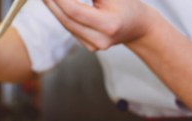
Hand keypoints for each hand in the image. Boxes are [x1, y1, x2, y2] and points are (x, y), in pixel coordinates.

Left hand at [41, 0, 156, 50]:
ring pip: (66, 25)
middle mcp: (100, 40)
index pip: (75, 11)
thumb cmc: (127, 5)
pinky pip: (71, 29)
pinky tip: (54, 4)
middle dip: (52, 3)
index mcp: (109, 25)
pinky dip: (61, 15)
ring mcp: (93, 46)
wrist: (138, 26)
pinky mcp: (88, 47)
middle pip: (67, 20)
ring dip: (54, 8)